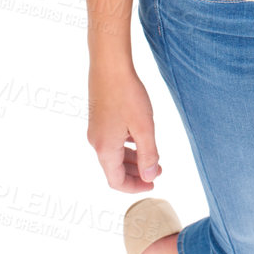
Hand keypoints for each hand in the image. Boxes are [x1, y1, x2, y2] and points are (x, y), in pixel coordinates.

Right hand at [87, 62, 162, 190]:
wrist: (109, 66)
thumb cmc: (127, 95)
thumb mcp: (144, 127)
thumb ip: (148, 155)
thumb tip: (149, 177)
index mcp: (105, 149)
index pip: (116, 181)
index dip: (135, 187)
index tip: (153, 184)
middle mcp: (96, 142)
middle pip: (114, 169)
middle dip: (137, 173)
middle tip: (158, 170)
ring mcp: (96, 130)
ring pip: (114, 154)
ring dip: (133, 159)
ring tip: (153, 156)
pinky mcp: (98, 119)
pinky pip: (112, 141)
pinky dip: (126, 146)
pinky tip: (140, 139)